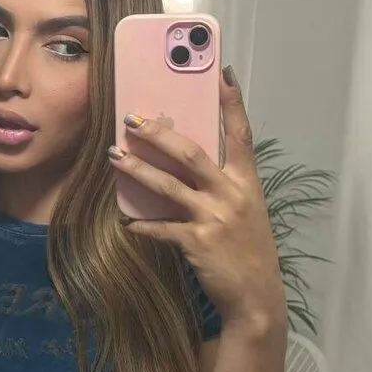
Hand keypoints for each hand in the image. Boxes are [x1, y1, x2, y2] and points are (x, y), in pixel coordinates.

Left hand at [109, 66, 285, 332]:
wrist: (256, 298)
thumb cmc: (249, 253)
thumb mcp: (246, 214)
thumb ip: (222, 189)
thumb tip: (186, 169)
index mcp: (247, 183)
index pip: (241, 135)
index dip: (232, 104)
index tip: (222, 73)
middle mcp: (232, 195)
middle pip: (191, 153)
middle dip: (159, 133)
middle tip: (132, 119)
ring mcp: (214, 218)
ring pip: (168, 185)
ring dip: (138, 169)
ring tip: (114, 156)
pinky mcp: (197, 242)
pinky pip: (161, 228)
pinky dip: (142, 224)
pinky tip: (127, 222)